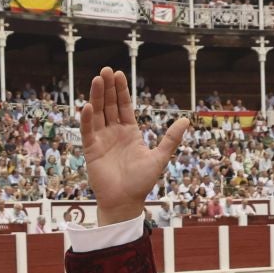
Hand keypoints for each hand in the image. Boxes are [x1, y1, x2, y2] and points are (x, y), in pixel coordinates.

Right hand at [79, 68, 187, 223]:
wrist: (125, 202)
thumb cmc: (141, 182)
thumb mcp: (160, 157)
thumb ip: (170, 138)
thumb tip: (186, 120)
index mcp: (130, 133)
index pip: (124, 106)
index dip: (121, 91)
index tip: (119, 74)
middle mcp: (114, 133)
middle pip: (110, 105)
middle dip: (108, 88)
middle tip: (105, 70)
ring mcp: (102, 140)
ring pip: (98, 113)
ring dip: (96, 96)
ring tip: (96, 79)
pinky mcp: (91, 150)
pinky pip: (88, 131)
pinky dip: (87, 118)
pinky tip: (88, 105)